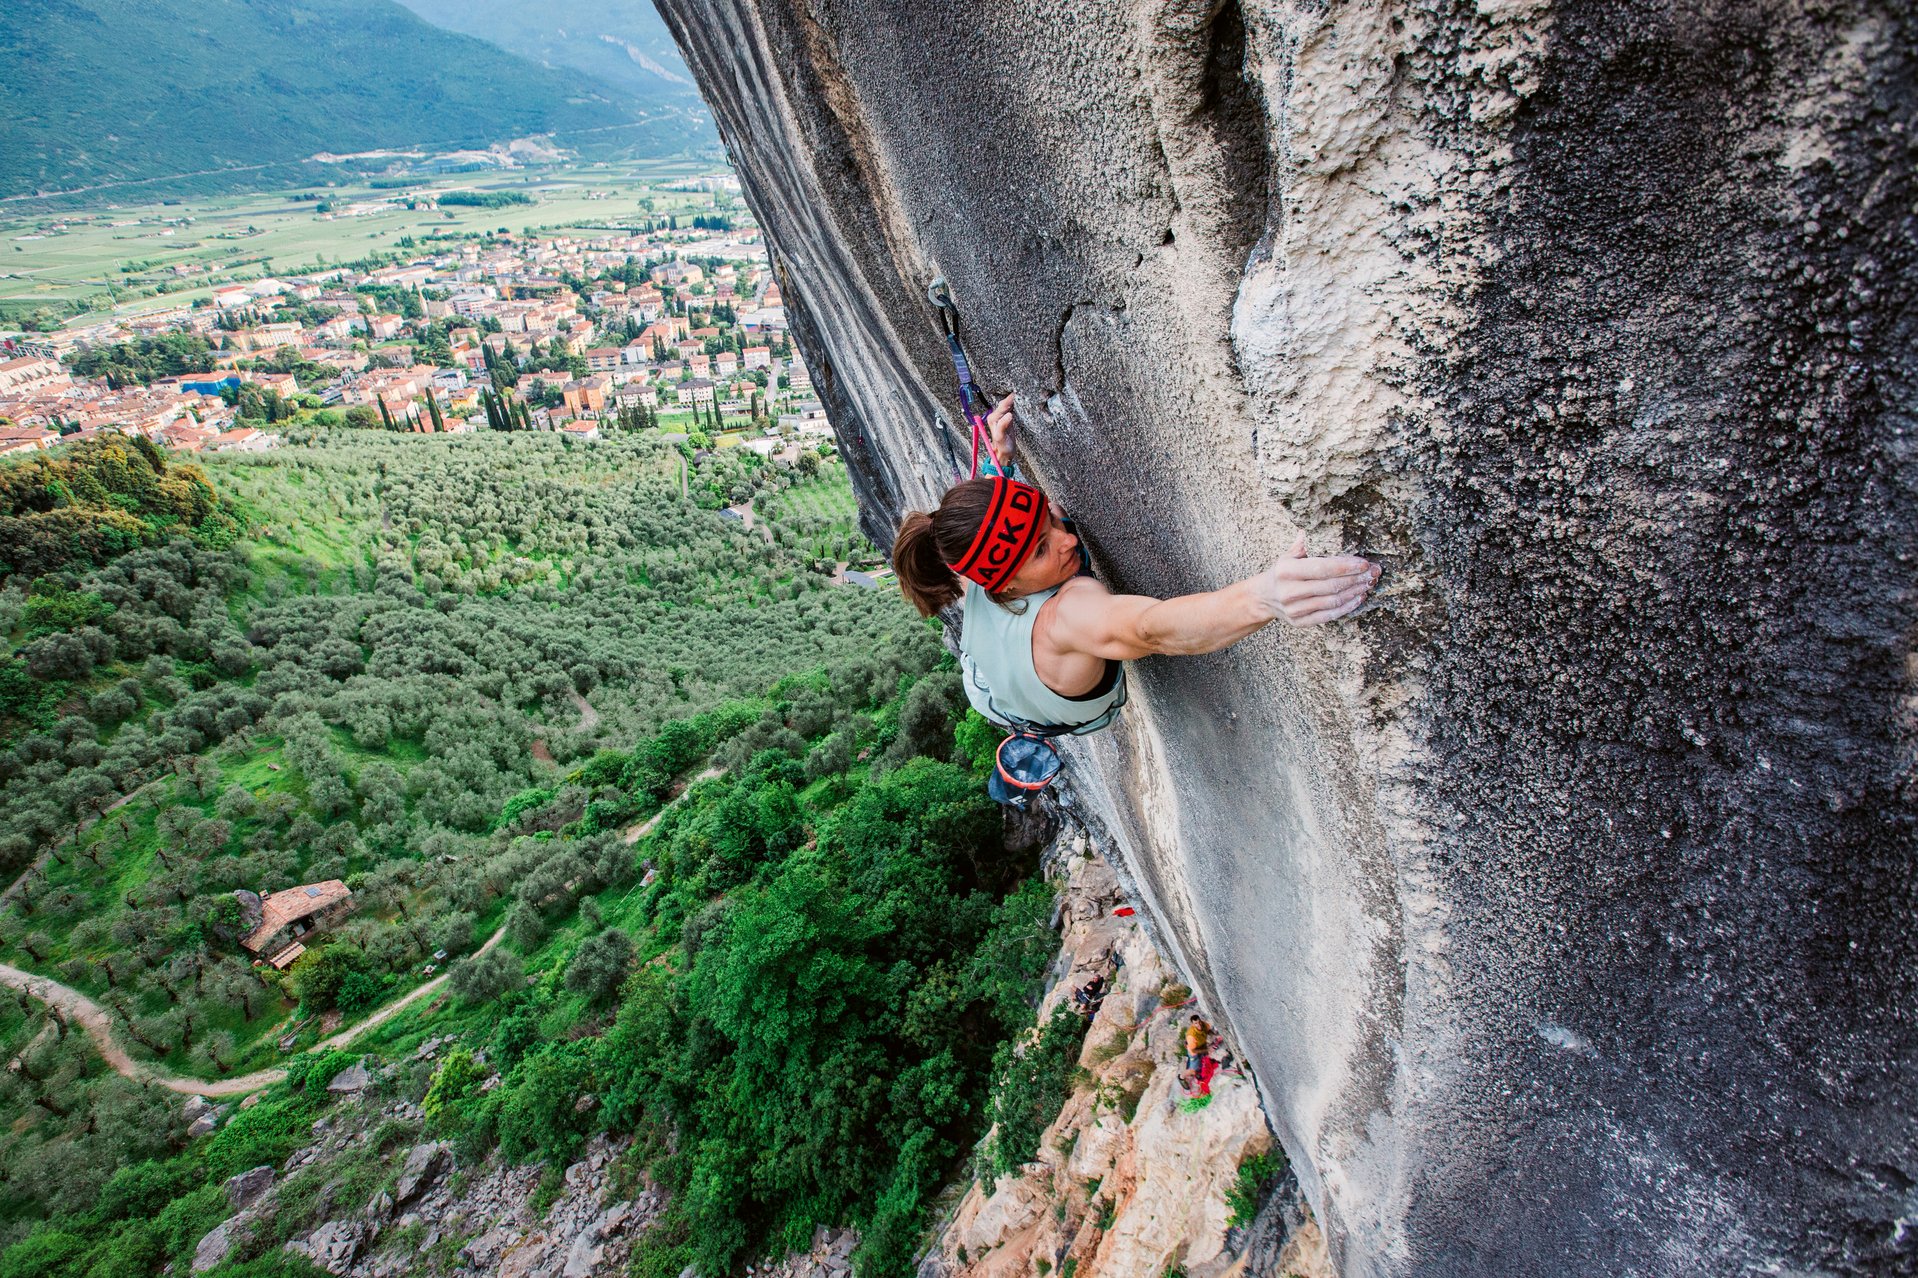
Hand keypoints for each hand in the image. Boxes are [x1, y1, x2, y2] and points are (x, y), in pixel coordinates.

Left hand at [985, 392, 1016, 467]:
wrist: (1004, 454)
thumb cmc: (1002, 447)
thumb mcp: (1001, 437)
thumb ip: (1003, 425)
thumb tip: (1009, 415)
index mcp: (993, 418)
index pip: (1003, 404)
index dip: (1010, 398)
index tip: (1018, 391)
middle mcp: (996, 416)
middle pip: (1005, 402)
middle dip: (1013, 396)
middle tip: (1023, 388)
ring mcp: (1001, 417)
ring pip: (1008, 405)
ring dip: (1014, 399)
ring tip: (1023, 392)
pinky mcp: (1007, 419)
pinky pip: (1011, 408)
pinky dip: (1016, 404)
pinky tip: (1021, 401)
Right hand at [1254, 536, 1379, 625]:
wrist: (1263, 597)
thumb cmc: (1282, 572)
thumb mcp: (1289, 555)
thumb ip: (1305, 543)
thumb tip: (1318, 525)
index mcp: (1286, 571)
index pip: (1322, 568)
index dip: (1346, 566)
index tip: (1364, 563)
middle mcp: (1289, 591)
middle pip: (1331, 586)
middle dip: (1356, 579)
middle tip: (1374, 572)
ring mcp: (1294, 609)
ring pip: (1332, 601)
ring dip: (1355, 592)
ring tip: (1369, 583)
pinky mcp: (1299, 622)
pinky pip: (1329, 616)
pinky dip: (1347, 607)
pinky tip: (1358, 598)